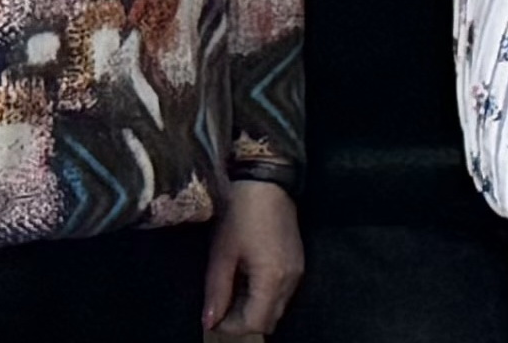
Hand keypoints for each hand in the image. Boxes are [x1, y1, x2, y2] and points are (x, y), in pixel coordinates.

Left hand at [201, 181, 302, 335]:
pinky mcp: (298, 263)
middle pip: (269, 321)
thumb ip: (217, 292)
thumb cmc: (240, 214)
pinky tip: (247, 278)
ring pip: (277, 308)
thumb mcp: (222, 254)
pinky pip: (282, 293)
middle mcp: (291, 281)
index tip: (213, 316)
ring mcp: (298, 272)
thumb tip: (209, 322)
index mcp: (272, 279)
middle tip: (220, 305)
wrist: (266, 181)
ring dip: (253, 308)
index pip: (255, 324)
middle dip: (243, 321)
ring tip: (232, 289)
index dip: (231, 326)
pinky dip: (264, 295)